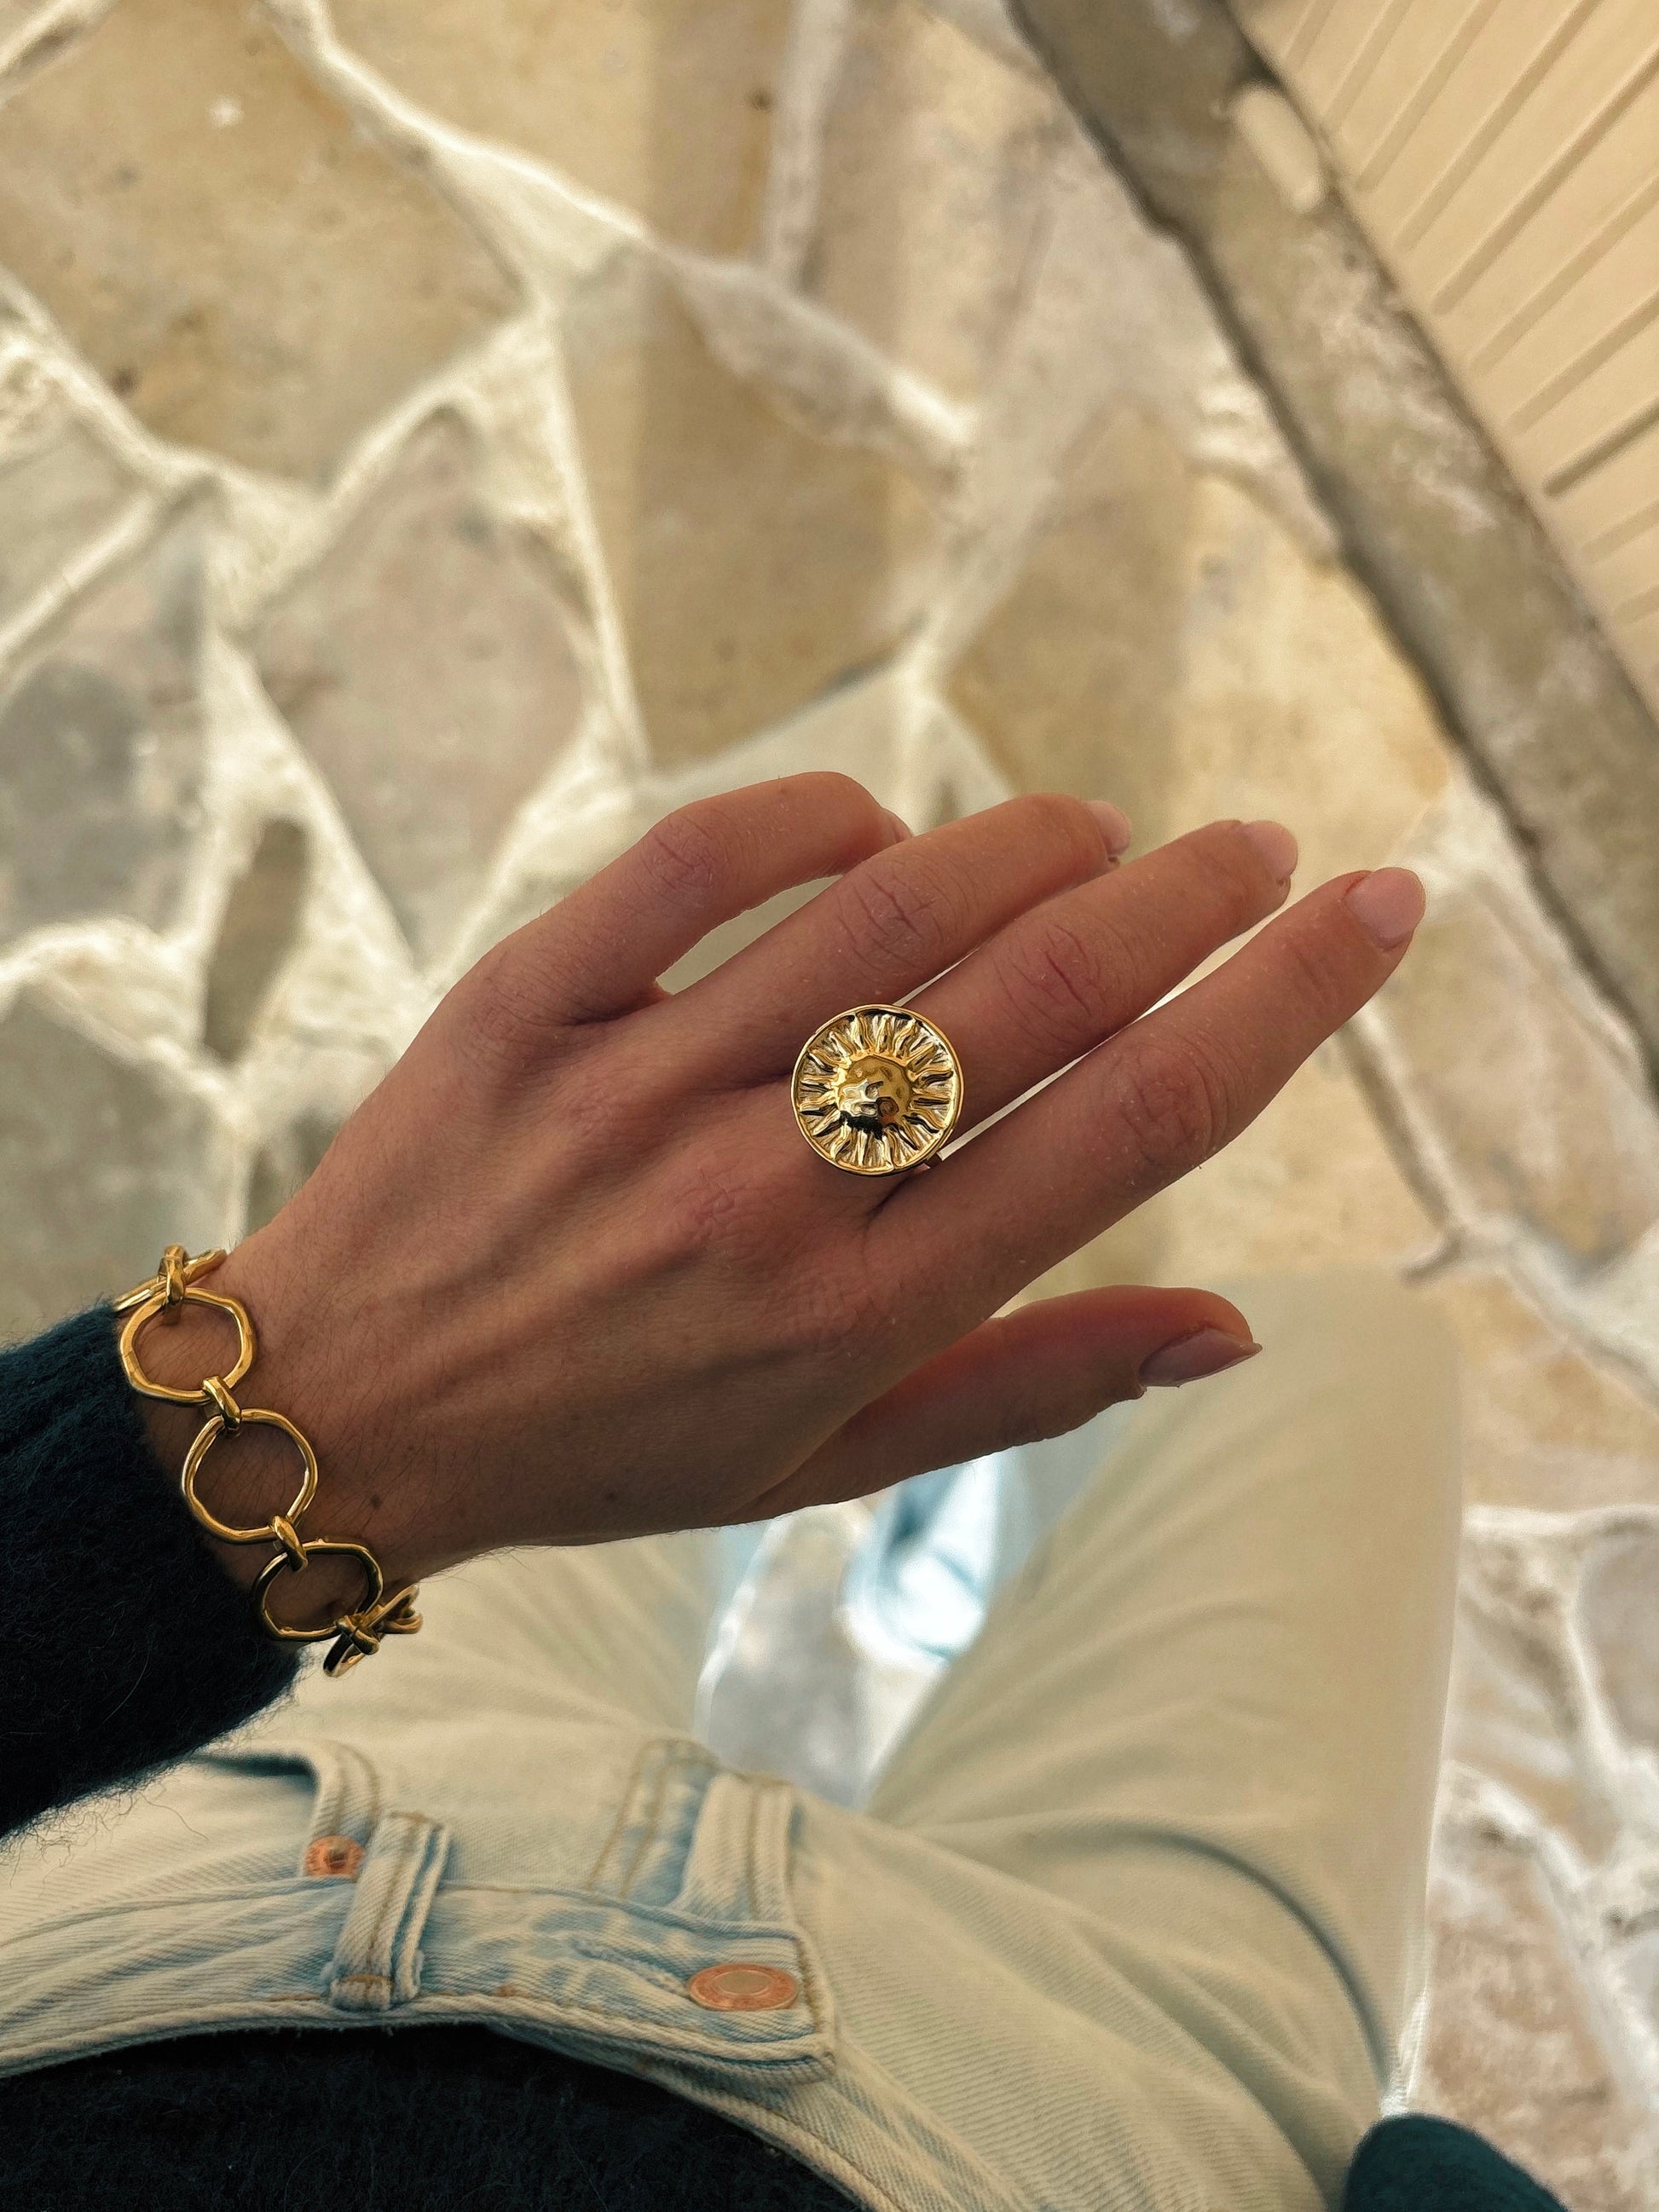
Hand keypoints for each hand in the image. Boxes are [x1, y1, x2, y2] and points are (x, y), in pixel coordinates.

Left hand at [138, 775, 1423, 1598]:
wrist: (345, 1411)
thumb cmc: (614, 1442)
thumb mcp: (829, 1464)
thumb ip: (1035, 1387)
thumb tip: (1240, 1324)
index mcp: (863, 1312)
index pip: (1129, 1128)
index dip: (1282, 1005)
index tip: (1369, 916)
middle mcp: (770, 1189)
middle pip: (1042, 993)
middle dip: (1194, 896)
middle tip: (1263, 850)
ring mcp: (645, 1081)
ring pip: (896, 905)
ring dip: (1038, 841)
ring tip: (1098, 834)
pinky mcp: (534, 995)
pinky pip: (708, 857)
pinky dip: (829, 816)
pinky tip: (885, 828)